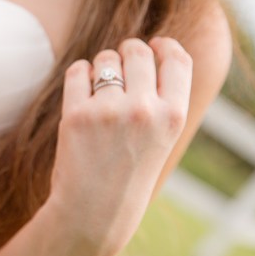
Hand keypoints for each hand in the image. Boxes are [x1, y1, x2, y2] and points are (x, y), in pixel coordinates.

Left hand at [48, 37, 191, 255]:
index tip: (154, 44)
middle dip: (128, 51)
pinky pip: (77, 72)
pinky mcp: (76, 115)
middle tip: (120, 59)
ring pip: (105, 60)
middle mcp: (144, 110)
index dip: (165, 46)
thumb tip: (150, 51)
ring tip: (99, 84)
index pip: (178, 60)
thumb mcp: (160, 140)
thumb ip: (160, 101)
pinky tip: (80, 85)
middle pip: (138, 53)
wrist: (93, 210)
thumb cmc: (127, 175)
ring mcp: (109, 111)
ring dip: (101, 65)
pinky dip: (78, 74)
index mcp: (173, 116)